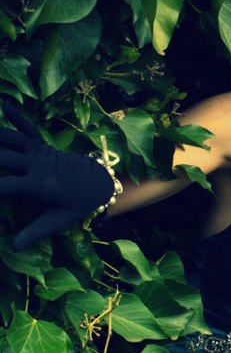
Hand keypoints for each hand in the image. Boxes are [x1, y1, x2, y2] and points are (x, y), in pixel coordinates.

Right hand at [0, 101, 114, 250]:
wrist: (100, 183)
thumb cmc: (78, 204)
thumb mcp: (58, 221)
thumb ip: (34, 233)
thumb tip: (13, 248)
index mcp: (39, 184)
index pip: (4, 186)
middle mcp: (37, 164)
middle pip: (2, 157)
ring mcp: (40, 151)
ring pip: (11, 139)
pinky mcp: (43, 144)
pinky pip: (28, 128)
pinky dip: (16, 116)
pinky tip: (4, 104)